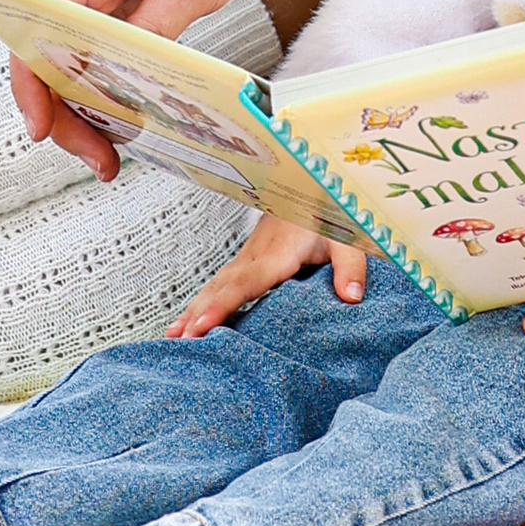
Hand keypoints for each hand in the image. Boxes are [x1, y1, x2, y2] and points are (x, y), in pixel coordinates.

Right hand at [14, 0, 292, 175]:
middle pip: (47, 60)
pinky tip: (124, 124)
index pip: (35, 33)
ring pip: (69, 65)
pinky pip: (94, 58)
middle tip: (100, 161)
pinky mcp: (114, 10)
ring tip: (111, 157)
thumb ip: (158, 26)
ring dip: (83, 113)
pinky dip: (103, 93)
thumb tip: (125, 75)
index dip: (30, 85)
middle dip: (63, 116)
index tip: (43, 130)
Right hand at [166, 209, 364, 336]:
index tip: (201, 325)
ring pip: (216, 285)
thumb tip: (351, 298)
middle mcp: (256, 255)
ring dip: (193, 309)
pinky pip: (221, 283)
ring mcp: (248, 257)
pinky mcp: (248, 260)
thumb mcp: (349, 236)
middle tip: (179, 342)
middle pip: (221, 287)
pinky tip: (189, 319)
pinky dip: (201, 301)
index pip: (245, 283)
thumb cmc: (330, 211)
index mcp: (278, 252)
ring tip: (173, 336)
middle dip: (198, 313)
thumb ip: (351, 266)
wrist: (314, 183)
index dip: (222, 305)